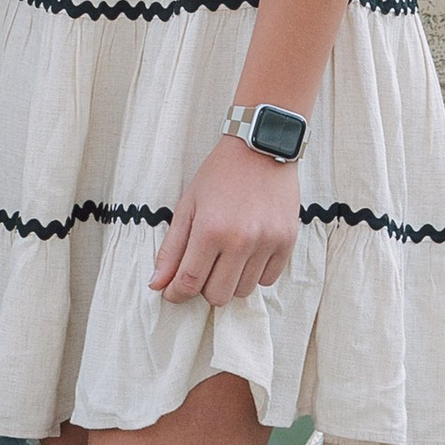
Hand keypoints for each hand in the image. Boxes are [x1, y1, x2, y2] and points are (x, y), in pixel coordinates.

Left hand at [152, 137, 300, 305]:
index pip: (189, 282)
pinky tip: (248, 252)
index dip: (176, 294)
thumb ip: (172, 249)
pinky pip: (268, 280)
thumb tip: (157, 284)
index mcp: (210, 230)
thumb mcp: (188, 205)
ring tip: (227, 255)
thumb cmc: (219, 175)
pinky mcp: (287, 242)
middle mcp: (240, 241)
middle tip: (202, 268)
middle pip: (218, 295)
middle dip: (204, 289)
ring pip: (243, 291)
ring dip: (230, 280)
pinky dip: (254, 273)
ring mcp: (267, 243)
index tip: (172, 293)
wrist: (261, 149)